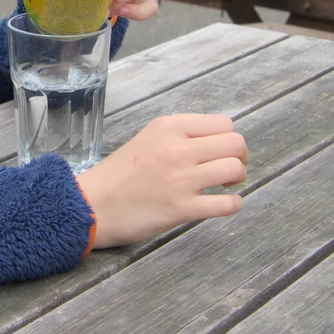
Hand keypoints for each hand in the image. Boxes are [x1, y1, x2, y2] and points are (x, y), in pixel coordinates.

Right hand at [76, 114, 247, 248]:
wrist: (92, 205)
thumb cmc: (118, 174)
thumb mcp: (147, 139)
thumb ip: (179, 136)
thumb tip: (217, 143)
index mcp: (168, 127)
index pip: (223, 124)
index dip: (230, 139)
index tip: (222, 152)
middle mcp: (178, 149)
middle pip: (235, 144)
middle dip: (241, 157)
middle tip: (230, 170)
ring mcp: (181, 179)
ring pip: (235, 169)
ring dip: (238, 179)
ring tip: (224, 186)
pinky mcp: (182, 209)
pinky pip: (227, 204)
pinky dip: (233, 204)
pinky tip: (224, 204)